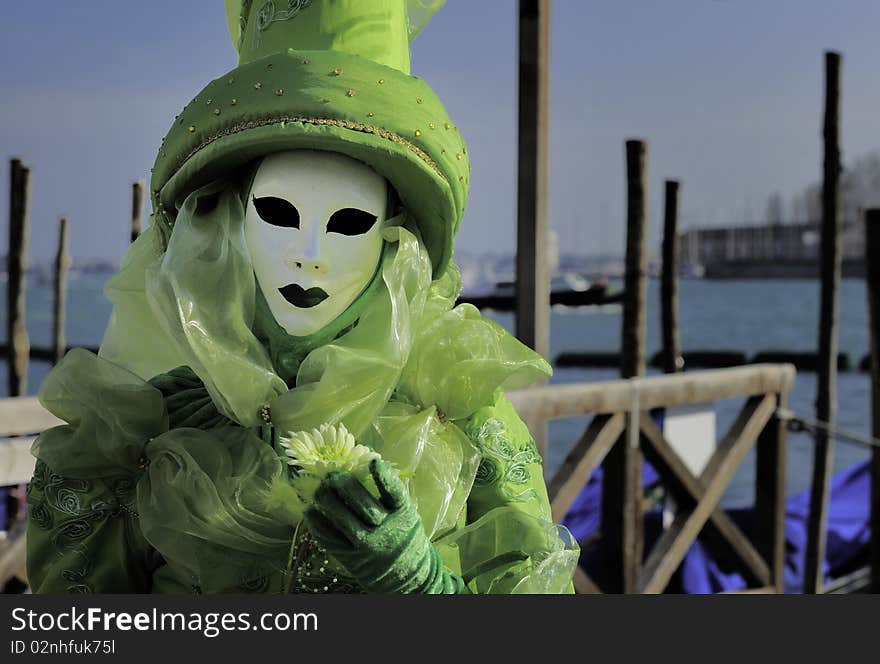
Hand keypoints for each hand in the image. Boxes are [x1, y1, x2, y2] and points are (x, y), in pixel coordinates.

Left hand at [305, 459, 466, 593]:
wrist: (406, 576)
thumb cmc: (403, 536)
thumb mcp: (406, 515)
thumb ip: (390, 496)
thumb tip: (364, 464)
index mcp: (403, 515)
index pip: (395, 493)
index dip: (384, 476)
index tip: (373, 461)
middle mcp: (386, 530)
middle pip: (364, 505)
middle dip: (345, 486)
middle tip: (332, 474)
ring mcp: (368, 545)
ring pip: (344, 521)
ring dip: (327, 502)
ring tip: (318, 489)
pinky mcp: (352, 558)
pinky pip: (331, 540)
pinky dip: (318, 525)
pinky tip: (310, 511)